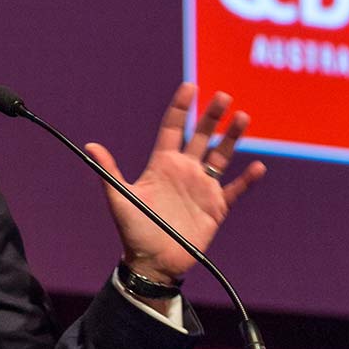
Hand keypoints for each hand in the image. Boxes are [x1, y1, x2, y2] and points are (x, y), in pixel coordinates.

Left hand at [85, 82, 264, 283]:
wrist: (152, 262)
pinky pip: (234, 189)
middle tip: (224, 96)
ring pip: (221, 156)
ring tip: (242, 117)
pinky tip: (257, 167)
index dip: (181, 107)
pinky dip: (246, 179)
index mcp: (162, 164)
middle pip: (201, 136)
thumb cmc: (133, 230)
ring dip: (232, 137)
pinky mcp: (216, 207)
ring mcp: (202, 187)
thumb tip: (91, 145)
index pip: (172, 128)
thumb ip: (109, 170)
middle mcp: (184, 171)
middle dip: (212, 116)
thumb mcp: (119, 197)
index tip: (190, 86)